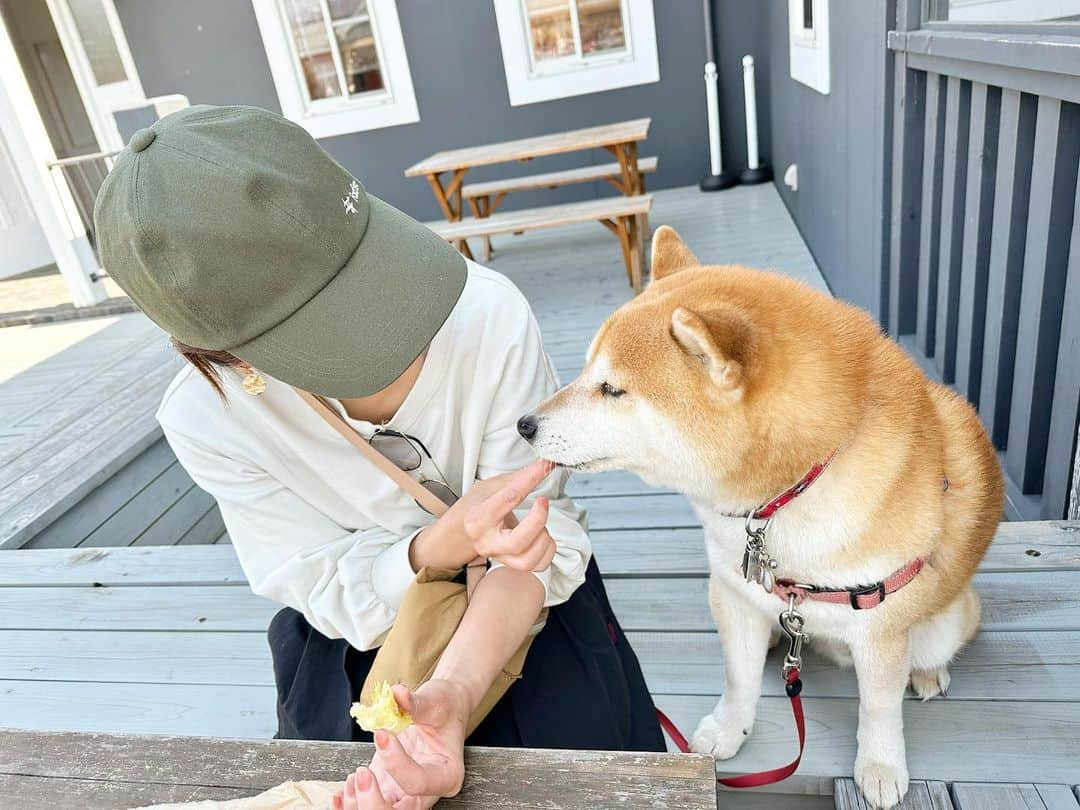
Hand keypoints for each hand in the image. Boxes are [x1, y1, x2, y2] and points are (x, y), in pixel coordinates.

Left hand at [332, 681, 467, 809]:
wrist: (441, 709)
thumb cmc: (444, 707)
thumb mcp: (436, 701)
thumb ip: (416, 703)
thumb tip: (397, 695)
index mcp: (446, 774)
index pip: (418, 783)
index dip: (396, 763)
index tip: (381, 734)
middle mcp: (427, 791)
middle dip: (374, 802)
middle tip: (361, 774)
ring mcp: (405, 792)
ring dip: (360, 805)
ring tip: (353, 778)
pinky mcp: (387, 787)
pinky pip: (369, 806)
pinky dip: (351, 805)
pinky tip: (340, 794)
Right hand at [463, 460, 557, 571]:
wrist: (462, 531)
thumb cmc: (476, 507)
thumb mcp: (490, 487)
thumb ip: (517, 479)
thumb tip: (543, 466)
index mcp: (477, 519)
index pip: (508, 499)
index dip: (529, 480)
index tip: (543, 468)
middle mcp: (487, 542)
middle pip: (518, 542)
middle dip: (537, 520)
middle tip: (542, 502)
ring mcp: (499, 556)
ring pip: (528, 560)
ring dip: (543, 538)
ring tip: (540, 522)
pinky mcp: (511, 564)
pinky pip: (537, 565)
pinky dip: (547, 551)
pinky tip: (542, 536)